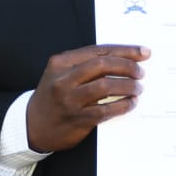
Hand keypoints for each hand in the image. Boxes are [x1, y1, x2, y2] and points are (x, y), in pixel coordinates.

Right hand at [25, 44, 149, 152]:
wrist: (32, 125)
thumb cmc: (55, 95)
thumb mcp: (62, 73)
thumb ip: (86, 64)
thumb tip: (126, 58)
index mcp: (61, 63)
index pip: (99, 51)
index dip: (125, 51)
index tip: (143, 52)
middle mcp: (63, 80)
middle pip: (103, 65)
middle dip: (128, 66)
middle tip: (141, 72)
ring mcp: (69, 100)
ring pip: (105, 86)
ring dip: (128, 86)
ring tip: (138, 88)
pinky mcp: (77, 119)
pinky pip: (106, 110)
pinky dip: (123, 105)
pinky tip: (131, 103)